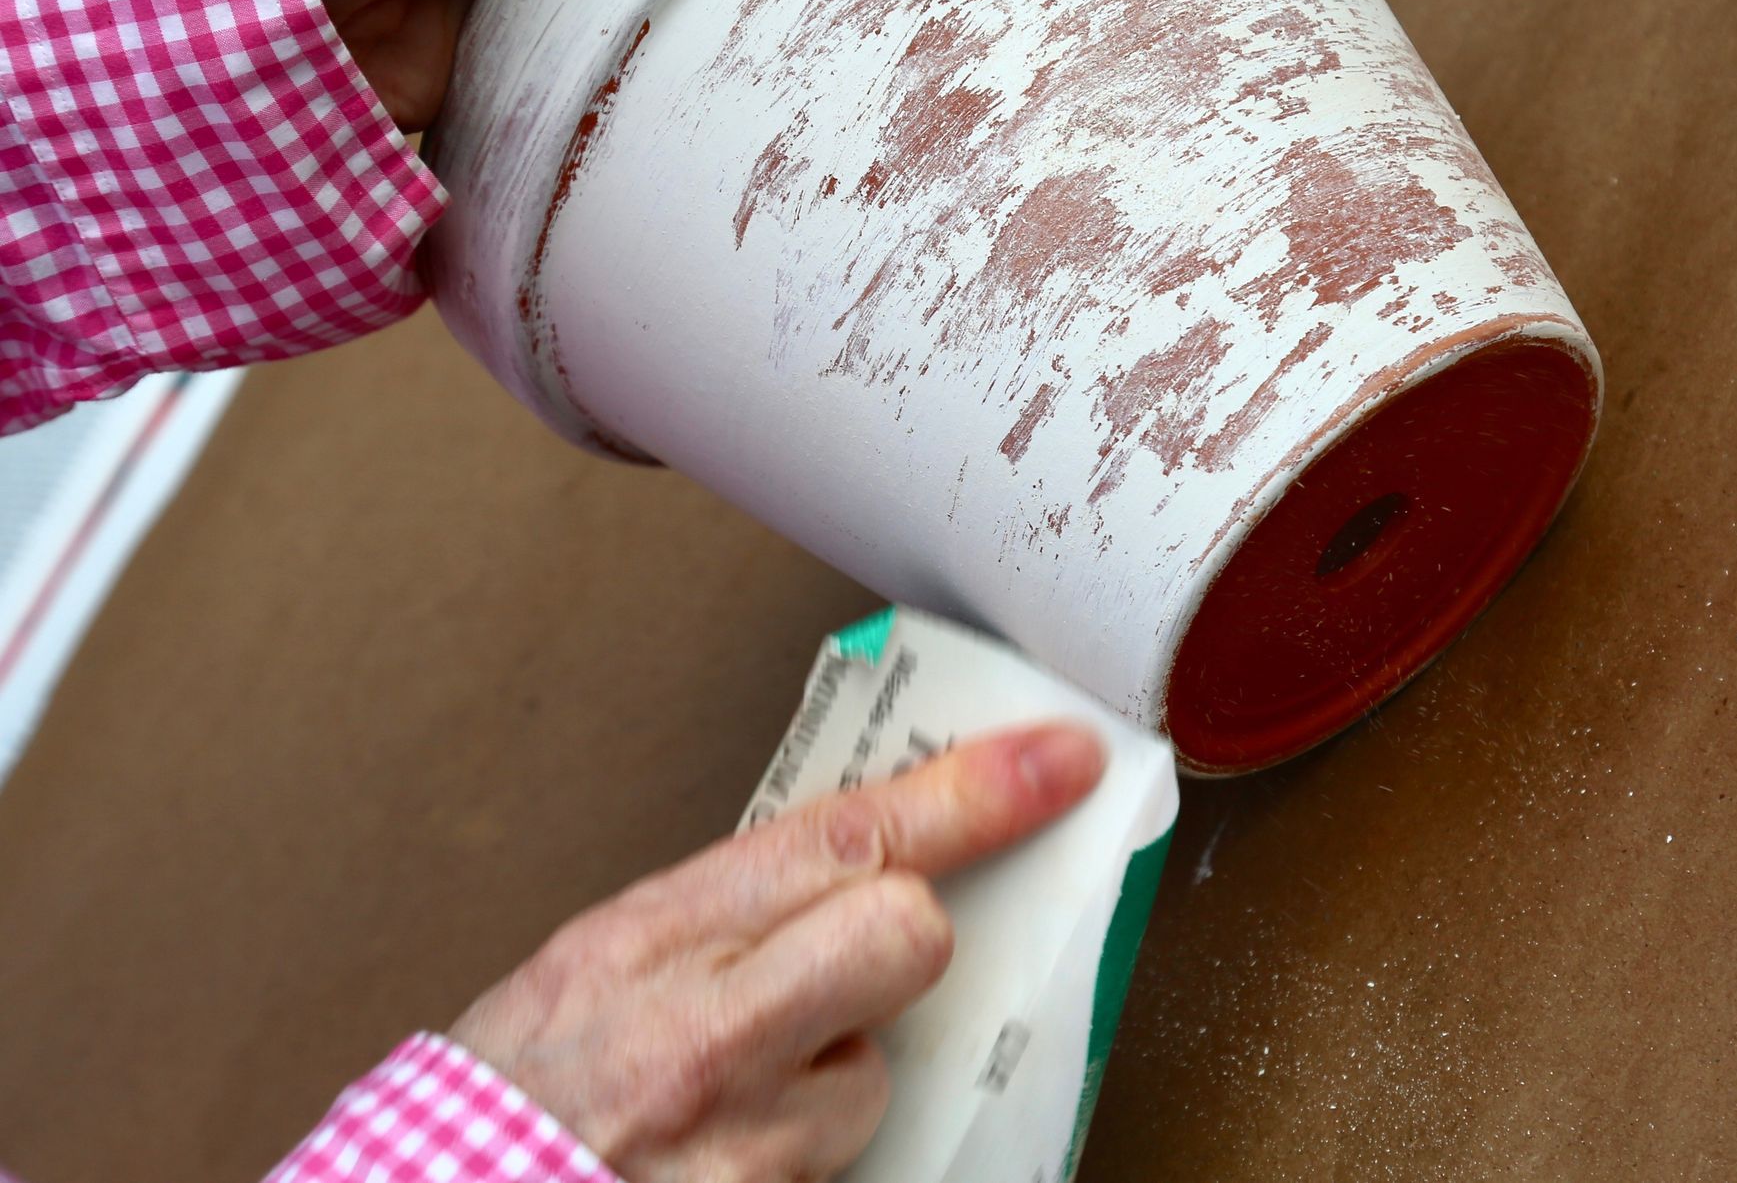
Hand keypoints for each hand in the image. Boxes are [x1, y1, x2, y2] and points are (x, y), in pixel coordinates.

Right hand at [452, 723, 1105, 1181]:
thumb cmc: (513, 1091)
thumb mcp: (602, 957)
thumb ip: (731, 906)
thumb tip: (855, 865)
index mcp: (660, 933)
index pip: (855, 832)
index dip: (975, 790)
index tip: (1059, 759)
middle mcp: (708, 1031)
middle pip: (904, 932)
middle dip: (900, 941)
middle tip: (828, 980)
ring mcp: (742, 1144)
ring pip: (872, 1075)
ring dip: (832, 1079)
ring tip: (739, 1099)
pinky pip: (842, 1162)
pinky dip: (803, 1153)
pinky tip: (732, 1154)